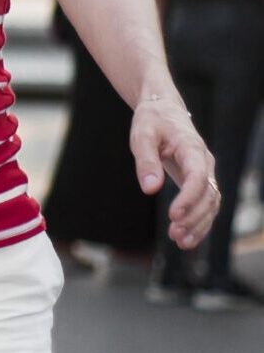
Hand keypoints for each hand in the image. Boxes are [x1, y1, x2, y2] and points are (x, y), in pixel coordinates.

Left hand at [131, 96, 217, 249]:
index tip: (173, 215)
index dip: (189, 198)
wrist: (163, 110)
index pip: (198, 177)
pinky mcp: (198, 181)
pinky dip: (199, 222)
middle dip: (194, 217)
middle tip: (175, 234)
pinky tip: (186, 239)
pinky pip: (205, 205)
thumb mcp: (142, 135)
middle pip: (209, 195)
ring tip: (180, 241)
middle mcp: (205, 162)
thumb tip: (150, 189)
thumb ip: (146, 161)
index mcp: (192, 148)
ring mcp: (205, 173)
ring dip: (199, 224)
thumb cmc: (152, 120)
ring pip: (211, 204)